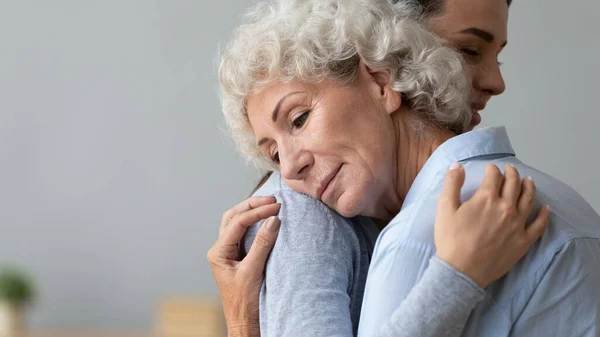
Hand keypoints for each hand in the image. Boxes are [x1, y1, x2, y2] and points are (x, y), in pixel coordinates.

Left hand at [207, 195, 280, 336]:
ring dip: (251, 210)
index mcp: (218, 252)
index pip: (237, 223)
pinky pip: (244, 232)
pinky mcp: (238, 256)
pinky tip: (265, 218)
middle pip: (233, 217)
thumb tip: (273, 219)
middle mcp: (220, 249)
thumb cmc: (244, 302)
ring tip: (269, 203)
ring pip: (236, 222)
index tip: (277, 208)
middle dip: (252, 205)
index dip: (257, 213)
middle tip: (273, 200)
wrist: (244, 322)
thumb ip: (262, 244)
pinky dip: (254, 221)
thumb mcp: (253, 271)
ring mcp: (229, 252)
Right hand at [435, 163, 550, 287]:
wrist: (461, 270)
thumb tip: (457, 165)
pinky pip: (539, 225)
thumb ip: (452, 183)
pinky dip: (544, 215)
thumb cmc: (450, 239)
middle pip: (513, 184)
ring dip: (529, 187)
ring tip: (529, 181)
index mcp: (487, 198)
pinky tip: (546, 208)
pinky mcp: (523, 241)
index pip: (494, 176)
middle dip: (512, 174)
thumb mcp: (444, 208)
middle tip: (510, 169)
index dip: (492, 169)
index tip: (490, 169)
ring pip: (529, 200)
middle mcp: (506, 208)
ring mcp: (517, 224)